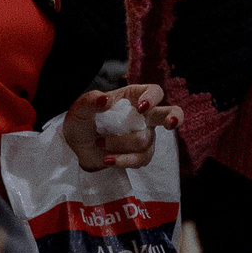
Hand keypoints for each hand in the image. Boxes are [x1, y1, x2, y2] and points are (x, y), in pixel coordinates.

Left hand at [59, 85, 180, 171]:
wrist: (76, 146)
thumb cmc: (81, 121)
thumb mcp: (80, 108)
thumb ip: (91, 101)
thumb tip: (106, 101)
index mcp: (133, 97)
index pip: (155, 91)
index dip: (153, 98)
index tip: (141, 108)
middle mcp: (144, 116)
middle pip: (172, 114)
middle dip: (174, 118)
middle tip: (171, 123)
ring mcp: (145, 136)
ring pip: (145, 142)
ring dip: (120, 144)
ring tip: (100, 143)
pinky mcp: (140, 155)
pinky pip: (141, 160)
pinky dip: (123, 160)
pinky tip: (107, 159)